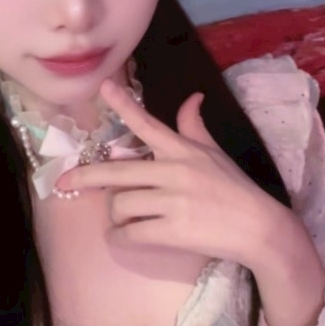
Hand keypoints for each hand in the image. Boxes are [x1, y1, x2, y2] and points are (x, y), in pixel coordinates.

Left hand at [56, 79, 284, 270]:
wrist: (259, 228)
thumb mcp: (216, 153)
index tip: (103, 87)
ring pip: (120, 205)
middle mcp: (173, 171)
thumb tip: (192, 97)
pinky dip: (122, 238)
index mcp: (182, 150)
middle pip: (116, 171)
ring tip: (125, 220)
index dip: (123, 105)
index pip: (147, 123)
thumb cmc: (235, 190)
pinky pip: (130, 233)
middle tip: (64, 182)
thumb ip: (195, 126)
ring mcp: (172, 202)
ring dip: (115, 216)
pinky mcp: (172, 230)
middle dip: (85, 176)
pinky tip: (126, 237)